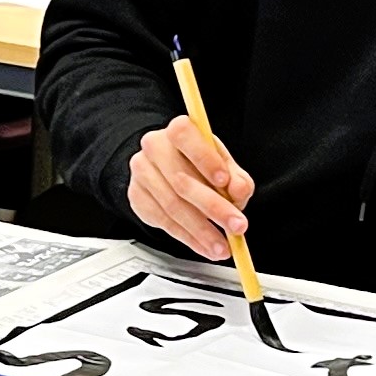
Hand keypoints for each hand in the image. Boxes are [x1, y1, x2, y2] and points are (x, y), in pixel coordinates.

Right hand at [126, 114, 251, 259]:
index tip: (225, 182)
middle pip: (181, 180)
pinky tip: (203, 245)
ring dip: (201, 231)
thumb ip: (237, 178)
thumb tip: (238, 191)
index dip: (204, 159)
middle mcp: (155, 147)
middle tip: (236, 226)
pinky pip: (163, 222)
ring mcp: (142, 173)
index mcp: (178, 130)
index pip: (184, 136)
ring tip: (222, 245)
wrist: (167, 170)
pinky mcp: (137, 197)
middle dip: (213, 208)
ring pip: (172, 206)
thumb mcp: (225, 166)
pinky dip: (187, 238)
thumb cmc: (199, 165)